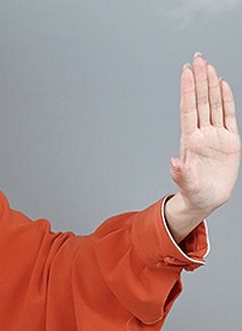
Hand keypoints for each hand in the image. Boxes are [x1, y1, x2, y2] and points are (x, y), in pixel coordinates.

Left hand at [169, 52, 239, 216]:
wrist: (207, 199)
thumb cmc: (194, 193)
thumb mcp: (187, 185)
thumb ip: (181, 174)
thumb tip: (173, 163)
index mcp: (191, 142)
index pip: (189, 110)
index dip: (188, 91)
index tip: (185, 72)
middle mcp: (202, 134)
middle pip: (201, 101)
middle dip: (199, 80)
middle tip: (197, 58)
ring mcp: (216, 135)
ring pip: (214, 104)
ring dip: (212, 84)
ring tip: (208, 65)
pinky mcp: (230, 140)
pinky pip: (229, 115)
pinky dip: (227, 99)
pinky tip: (223, 84)